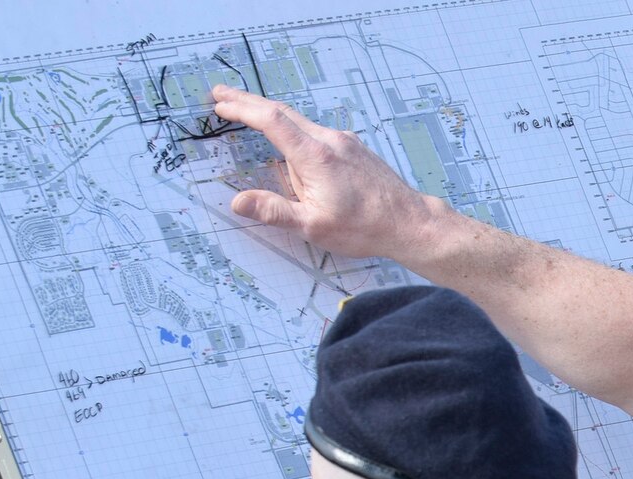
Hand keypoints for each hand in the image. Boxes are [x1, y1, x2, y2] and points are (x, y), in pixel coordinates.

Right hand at [210, 86, 445, 262]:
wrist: (411, 224)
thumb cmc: (367, 227)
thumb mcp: (314, 225)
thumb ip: (274, 211)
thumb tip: (238, 202)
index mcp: (315, 155)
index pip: (270, 119)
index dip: (241, 109)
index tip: (220, 105)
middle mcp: (330, 140)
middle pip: (283, 112)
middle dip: (249, 103)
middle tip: (222, 97)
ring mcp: (345, 143)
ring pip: (301, 123)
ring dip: (273, 119)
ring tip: (252, 124)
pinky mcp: (354, 150)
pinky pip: (317, 134)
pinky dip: (295, 132)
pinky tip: (292, 150)